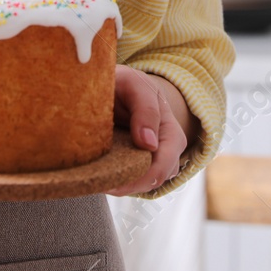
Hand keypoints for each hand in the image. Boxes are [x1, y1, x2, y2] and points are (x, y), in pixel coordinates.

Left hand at [109, 67, 194, 194]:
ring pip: (143, 185)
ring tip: (99, 178)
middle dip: (128, 186)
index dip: (139, 178)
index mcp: (171, 132)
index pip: (163, 166)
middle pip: (153, 181)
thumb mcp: (134, 85)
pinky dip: (118, 182)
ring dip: (123, 185)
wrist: (118, 86)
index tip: (110, 180)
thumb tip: (149, 144)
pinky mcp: (139, 165)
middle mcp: (167, 151)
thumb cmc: (127, 84)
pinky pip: (132, 182)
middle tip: (100, 182)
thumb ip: (145, 109)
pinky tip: (103, 174)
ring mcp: (153, 159)